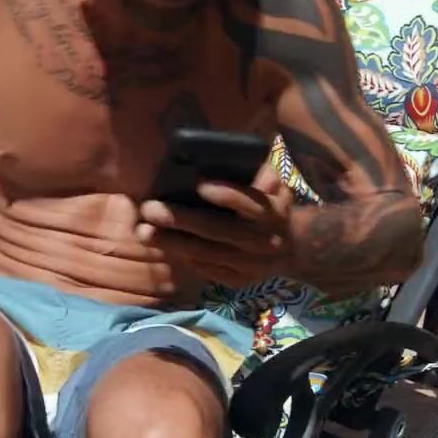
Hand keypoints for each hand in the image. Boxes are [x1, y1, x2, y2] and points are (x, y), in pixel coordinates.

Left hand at [135, 161, 295, 286]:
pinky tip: (162, 244)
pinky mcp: (239, 280)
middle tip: (150, 209)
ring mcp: (251, 265)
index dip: (226, 194)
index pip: (249, 203)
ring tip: (144, 231)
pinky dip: (183, 257)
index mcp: (272, 212)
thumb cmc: (272, 207)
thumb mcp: (276, 188)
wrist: (293, 250)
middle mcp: (263, 241)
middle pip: (219, 230)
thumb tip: (237, 156)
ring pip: (207, 253)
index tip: (198, 185)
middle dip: (182, 219)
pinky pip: (206, 269)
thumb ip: (261, 174)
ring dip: (173, 242)